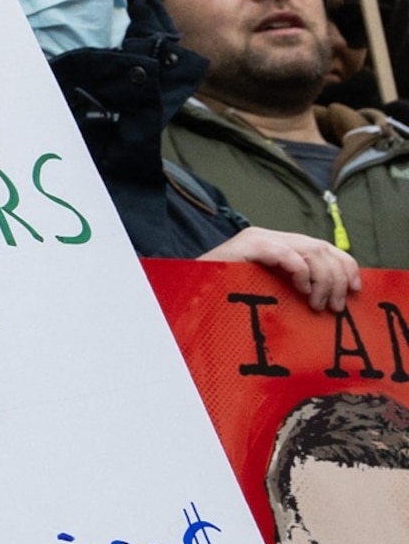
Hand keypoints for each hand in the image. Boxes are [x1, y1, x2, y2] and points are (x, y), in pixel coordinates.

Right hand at [200, 224, 358, 312]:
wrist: (187, 295)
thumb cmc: (223, 299)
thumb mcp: (266, 291)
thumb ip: (290, 287)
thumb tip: (328, 298)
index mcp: (277, 245)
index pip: (324, 246)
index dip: (346, 266)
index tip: (355, 290)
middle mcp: (270, 237)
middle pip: (323, 247)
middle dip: (338, 278)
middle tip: (336, 306)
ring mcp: (258, 239)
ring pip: (311, 250)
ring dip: (324, 279)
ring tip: (318, 303)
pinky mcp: (248, 246)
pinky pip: (287, 254)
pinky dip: (300, 272)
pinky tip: (301, 289)